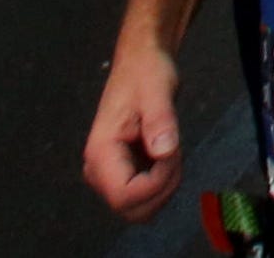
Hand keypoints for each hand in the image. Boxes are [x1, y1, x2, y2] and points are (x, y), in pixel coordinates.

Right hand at [82, 40, 187, 217]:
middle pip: (132, 210)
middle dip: (163, 188)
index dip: (156, 183)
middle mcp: (98, 170)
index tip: (172, 153)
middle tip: (175, 153)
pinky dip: (164, 182)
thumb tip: (164, 151)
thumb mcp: (157, 91)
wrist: (142, 63)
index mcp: (99, 152)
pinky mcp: (123, 174)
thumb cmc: (146, 73)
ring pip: (141, 208)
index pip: (124, 196)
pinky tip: (167, 154)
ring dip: (165, 186)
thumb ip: (161, 121)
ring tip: (171, 150)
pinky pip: (146, 197)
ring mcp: (110, 175)